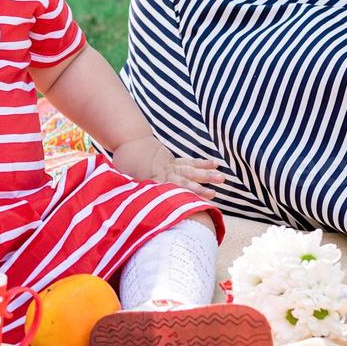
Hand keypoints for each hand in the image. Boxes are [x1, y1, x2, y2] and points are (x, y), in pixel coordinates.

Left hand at [111, 136, 225, 199]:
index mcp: (152, 178)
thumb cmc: (124, 163)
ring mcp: (171, 165)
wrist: (129, 140)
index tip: (191, 205)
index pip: (168, 190)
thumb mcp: (123, 179)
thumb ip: (133, 191)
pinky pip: (190, 162)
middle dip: (199, 188)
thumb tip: (133, 206)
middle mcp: (165, 172)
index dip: (179, 197)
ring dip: (207, 175)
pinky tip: (216, 164)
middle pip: (184, 181)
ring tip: (223, 178)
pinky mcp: (173, 161)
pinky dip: (203, 163)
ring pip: (191, 170)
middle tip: (213, 194)